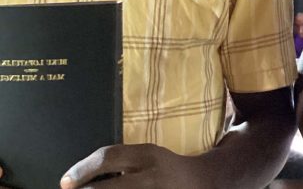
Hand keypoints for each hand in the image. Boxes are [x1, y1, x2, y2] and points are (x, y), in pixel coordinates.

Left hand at [60, 144, 202, 187]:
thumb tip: (80, 177)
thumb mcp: (146, 155)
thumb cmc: (163, 168)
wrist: (197, 182)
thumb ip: (120, 161)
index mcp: (147, 155)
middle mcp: (151, 176)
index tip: (65, 182)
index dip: (83, 169)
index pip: (109, 157)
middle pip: (110, 188)